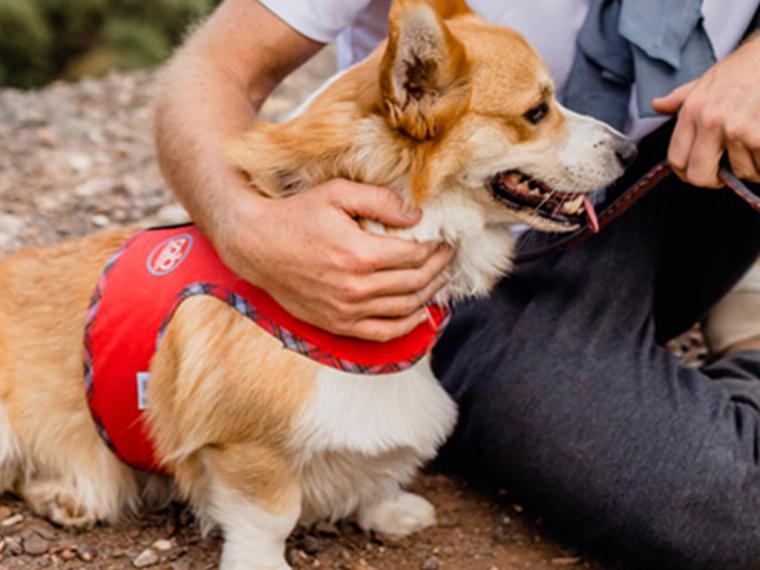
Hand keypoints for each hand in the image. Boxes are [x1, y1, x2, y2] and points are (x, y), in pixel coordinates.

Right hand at [215, 179, 451, 341]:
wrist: (256, 246)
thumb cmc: (295, 216)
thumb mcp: (336, 193)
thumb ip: (379, 200)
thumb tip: (416, 216)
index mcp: (359, 254)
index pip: (415, 254)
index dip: (436, 246)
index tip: (443, 238)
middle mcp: (356, 287)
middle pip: (415, 281)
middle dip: (439, 267)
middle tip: (448, 255)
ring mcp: (347, 310)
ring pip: (405, 308)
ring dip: (430, 293)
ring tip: (440, 278)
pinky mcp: (338, 324)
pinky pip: (383, 332)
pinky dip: (407, 325)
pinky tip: (421, 312)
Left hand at [652, 36, 759, 187]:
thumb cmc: (743, 70)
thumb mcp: (705, 80)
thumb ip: (680, 98)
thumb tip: (657, 105)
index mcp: (691, 111)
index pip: (676, 160)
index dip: (688, 173)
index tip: (701, 171)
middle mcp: (710, 122)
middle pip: (700, 176)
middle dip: (716, 180)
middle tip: (729, 170)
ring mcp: (737, 129)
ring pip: (741, 173)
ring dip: (753, 167)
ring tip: (756, 143)